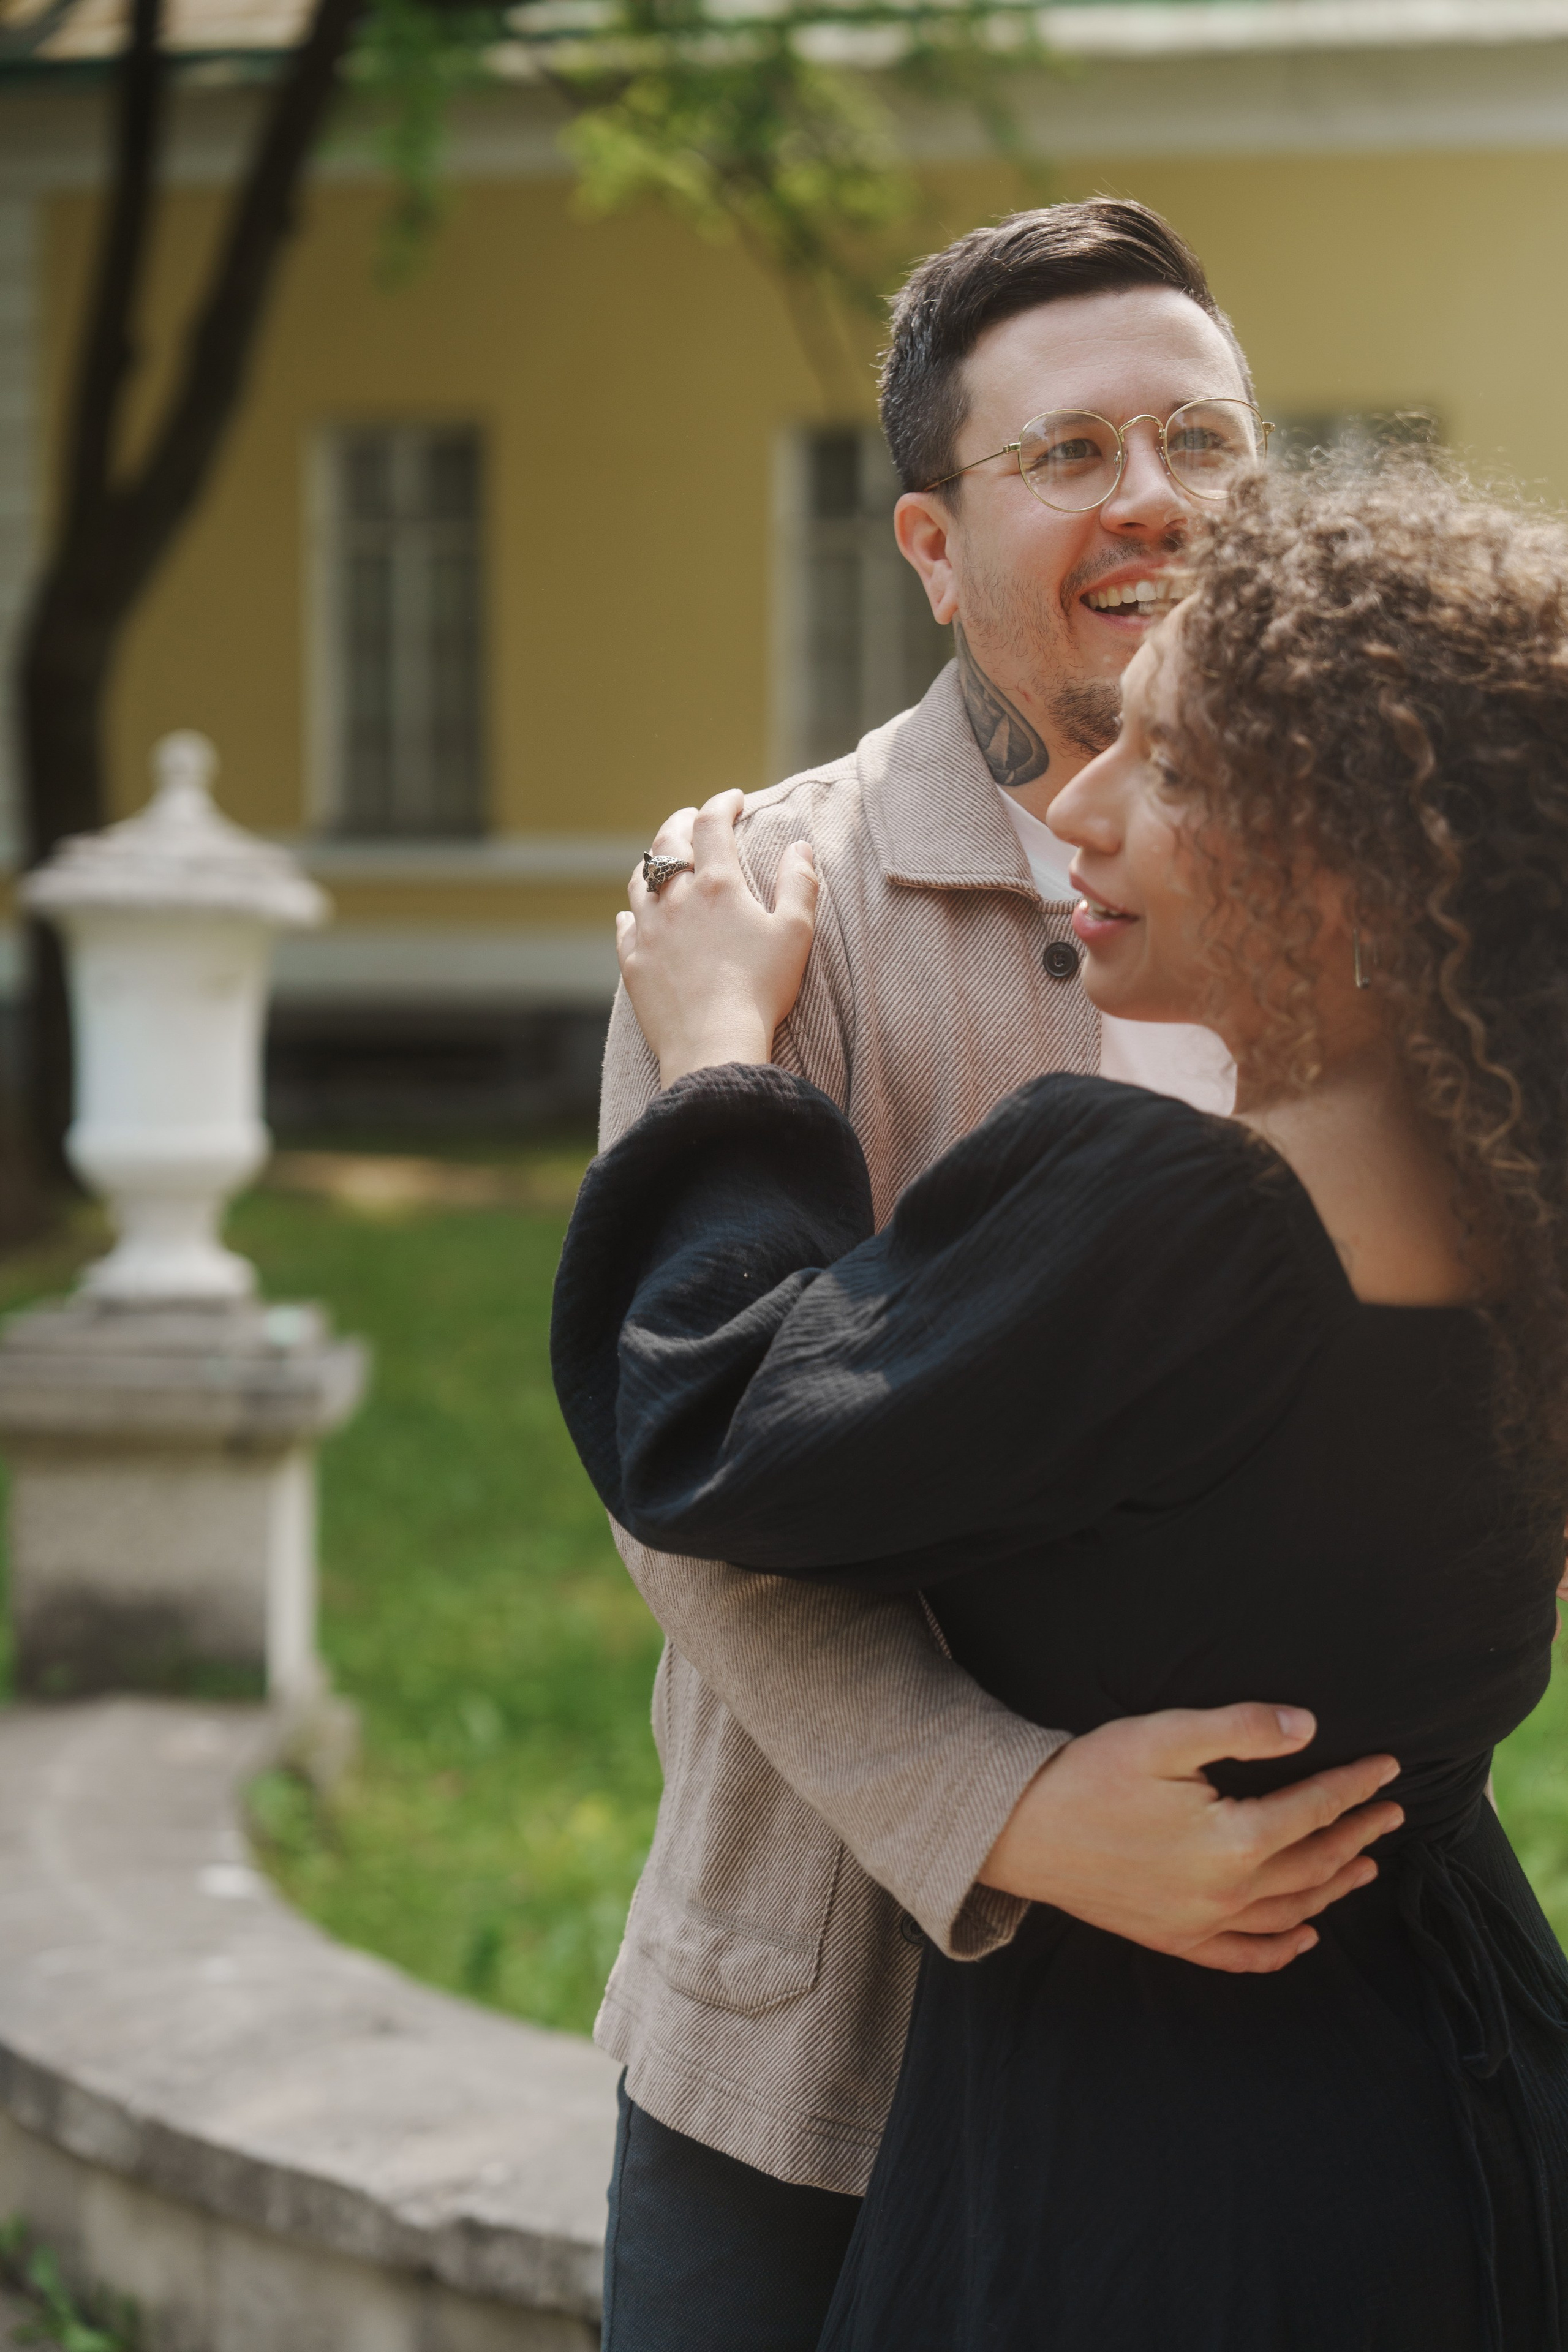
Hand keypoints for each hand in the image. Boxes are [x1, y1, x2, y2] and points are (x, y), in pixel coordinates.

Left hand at [620, 791, 817, 1088]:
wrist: (713, 1043)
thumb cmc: (761, 990)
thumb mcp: (795, 934)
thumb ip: (799, 883)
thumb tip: (800, 847)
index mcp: (717, 885)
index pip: (713, 824)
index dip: (723, 803)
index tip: (734, 799)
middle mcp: (675, 899)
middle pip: (667, 842)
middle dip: (682, 822)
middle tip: (693, 818)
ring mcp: (648, 929)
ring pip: (639, 880)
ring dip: (653, 864)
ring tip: (665, 864)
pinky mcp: (632, 962)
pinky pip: (625, 925)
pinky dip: (632, 913)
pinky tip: (638, 916)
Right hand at [979, 1703, 1402, 1974]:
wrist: (1019, 1831)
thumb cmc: (1089, 1775)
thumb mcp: (1164, 1736)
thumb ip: (1240, 1729)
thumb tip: (1308, 1727)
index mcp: (1232, 1840)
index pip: (1315, 1811)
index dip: (1356, 1787)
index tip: (1389, 1767)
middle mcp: (1227, 1893)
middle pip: (1313, 1864)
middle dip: (1359, 1835)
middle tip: (1393, 1813)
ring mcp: (1201, 1924)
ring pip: (1291, 1911)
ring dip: (1336, 1887)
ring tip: (1367, 1865)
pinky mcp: (1173, 1939)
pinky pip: (1244, 1956)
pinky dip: (1282, 1950)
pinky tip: (1304, 1937)